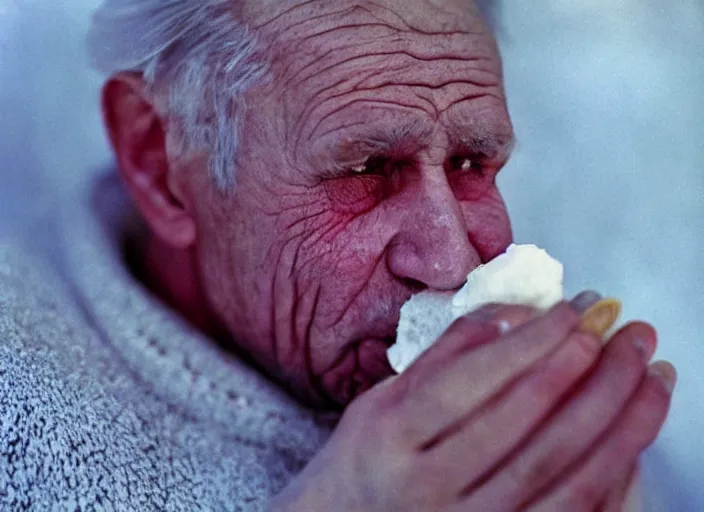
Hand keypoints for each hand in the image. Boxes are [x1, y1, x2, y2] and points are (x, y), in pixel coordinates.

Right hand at [269, 295, 674, 510]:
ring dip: (616, 416)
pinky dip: (612, 472)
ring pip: (561, 470)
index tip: (573, 313)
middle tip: (624, 332)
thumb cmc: (366, 460)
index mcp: (394, 436)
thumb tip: (513, 315)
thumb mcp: (385, 398)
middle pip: (525, 422)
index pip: (473, 382)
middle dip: (585, 367)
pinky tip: (633, 434)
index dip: (531, 342)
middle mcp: (431, 486)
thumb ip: (444, 355)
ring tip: (649, 372)